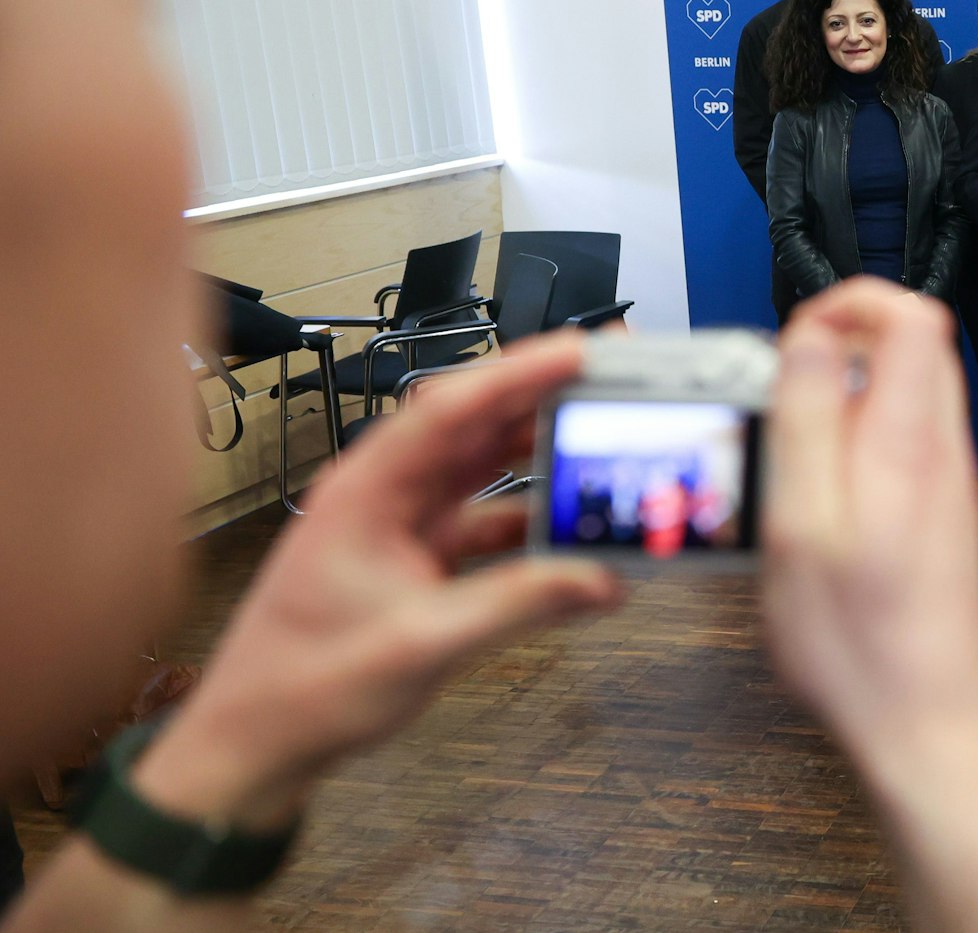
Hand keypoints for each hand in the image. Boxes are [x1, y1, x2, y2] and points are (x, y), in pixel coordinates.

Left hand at [132, 335, 623, 829]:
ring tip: (597, 434)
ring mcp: (400, 523)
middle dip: (538, 395)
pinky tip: (569, 526)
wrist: (255, 743)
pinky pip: (484, 517)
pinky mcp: (415, 557)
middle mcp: (383, 492)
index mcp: (366, 490)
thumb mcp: (422, 644)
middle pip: (471, 423)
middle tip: (605, 376)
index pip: (450, 406)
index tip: (579, 352)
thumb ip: (518, 605)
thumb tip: (598, 579)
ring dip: (536, 452)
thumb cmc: (303, 687)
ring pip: (479, 466)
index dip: (518, 372)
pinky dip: (528, 517)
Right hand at [762, 280, 977, 768]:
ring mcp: (948, 488)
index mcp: (908, 443)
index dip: (851, 300)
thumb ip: (806, 422)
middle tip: (783, 386)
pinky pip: (900, 448)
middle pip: (913, 348)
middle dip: (842, 345)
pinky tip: (815, 503)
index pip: (912, 314)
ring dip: (842, 399)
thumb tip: (810, 339)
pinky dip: (854, 447)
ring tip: (789, 450)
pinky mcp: (941, 520)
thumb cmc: (860, 648)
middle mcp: (941, 456)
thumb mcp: (801, 527)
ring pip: (904, 398)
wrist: (927, 728)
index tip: (797, 332)